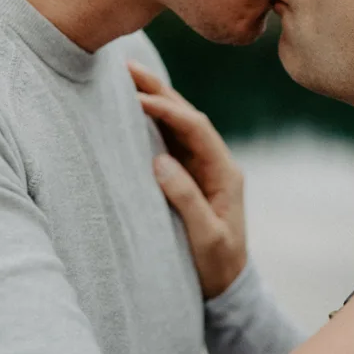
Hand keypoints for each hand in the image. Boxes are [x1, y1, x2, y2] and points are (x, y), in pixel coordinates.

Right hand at [128, 61, 246, 298]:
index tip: (139, 98)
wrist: (228, 287)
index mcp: (225, 172)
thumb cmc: (218, 266)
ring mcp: (202, 168)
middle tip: (127, 67)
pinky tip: (132, 108)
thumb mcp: (206, 238)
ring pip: (177, 125)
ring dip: (154, 100)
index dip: (168, 110)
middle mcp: (215, 163)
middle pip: (187, 116)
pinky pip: (169, 142)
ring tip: (125, 78)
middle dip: (160, 90)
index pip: (196, 129)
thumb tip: (160, 162)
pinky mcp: (188, 176)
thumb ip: (187, 200)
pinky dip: (151, 122)